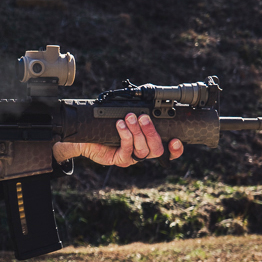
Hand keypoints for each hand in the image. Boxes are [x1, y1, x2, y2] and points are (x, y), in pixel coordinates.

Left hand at [53, 113, 182, 166]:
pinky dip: (125, 135)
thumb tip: (147, 102)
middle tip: (143, 117)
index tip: (175, 140)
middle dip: (152, 132)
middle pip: (157, 149)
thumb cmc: (108, 124)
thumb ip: (139, 112)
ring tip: (129, 118)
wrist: (86, 135)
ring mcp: (132, 157)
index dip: (175, 149)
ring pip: (143, 149)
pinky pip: (127, 150)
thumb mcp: (125, 116)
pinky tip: (120, 125)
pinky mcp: (120, 160)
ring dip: (137, 132)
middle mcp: (142, 152)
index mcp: (148, 143)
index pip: (167, 150)